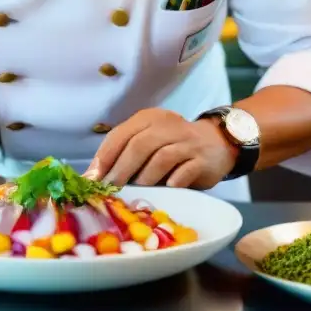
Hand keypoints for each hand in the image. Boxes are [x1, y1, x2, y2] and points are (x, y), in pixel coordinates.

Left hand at [87, 108, 237, 189]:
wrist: (218, 142)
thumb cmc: (173, 147)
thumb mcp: (148, 142)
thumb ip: (124, 155)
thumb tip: (92, 178)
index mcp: (148, 119)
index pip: (120, 134)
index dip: (104, 157)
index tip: (92, 178)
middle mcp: (167, 126)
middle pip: (139, 145)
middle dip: (122, 169)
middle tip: (112, 189)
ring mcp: (187, 142)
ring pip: (162, 157)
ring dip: (146, 177)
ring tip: (138, 191)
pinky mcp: (203, 159)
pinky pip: (185, 171)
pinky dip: (174, 181)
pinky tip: (168, 189)